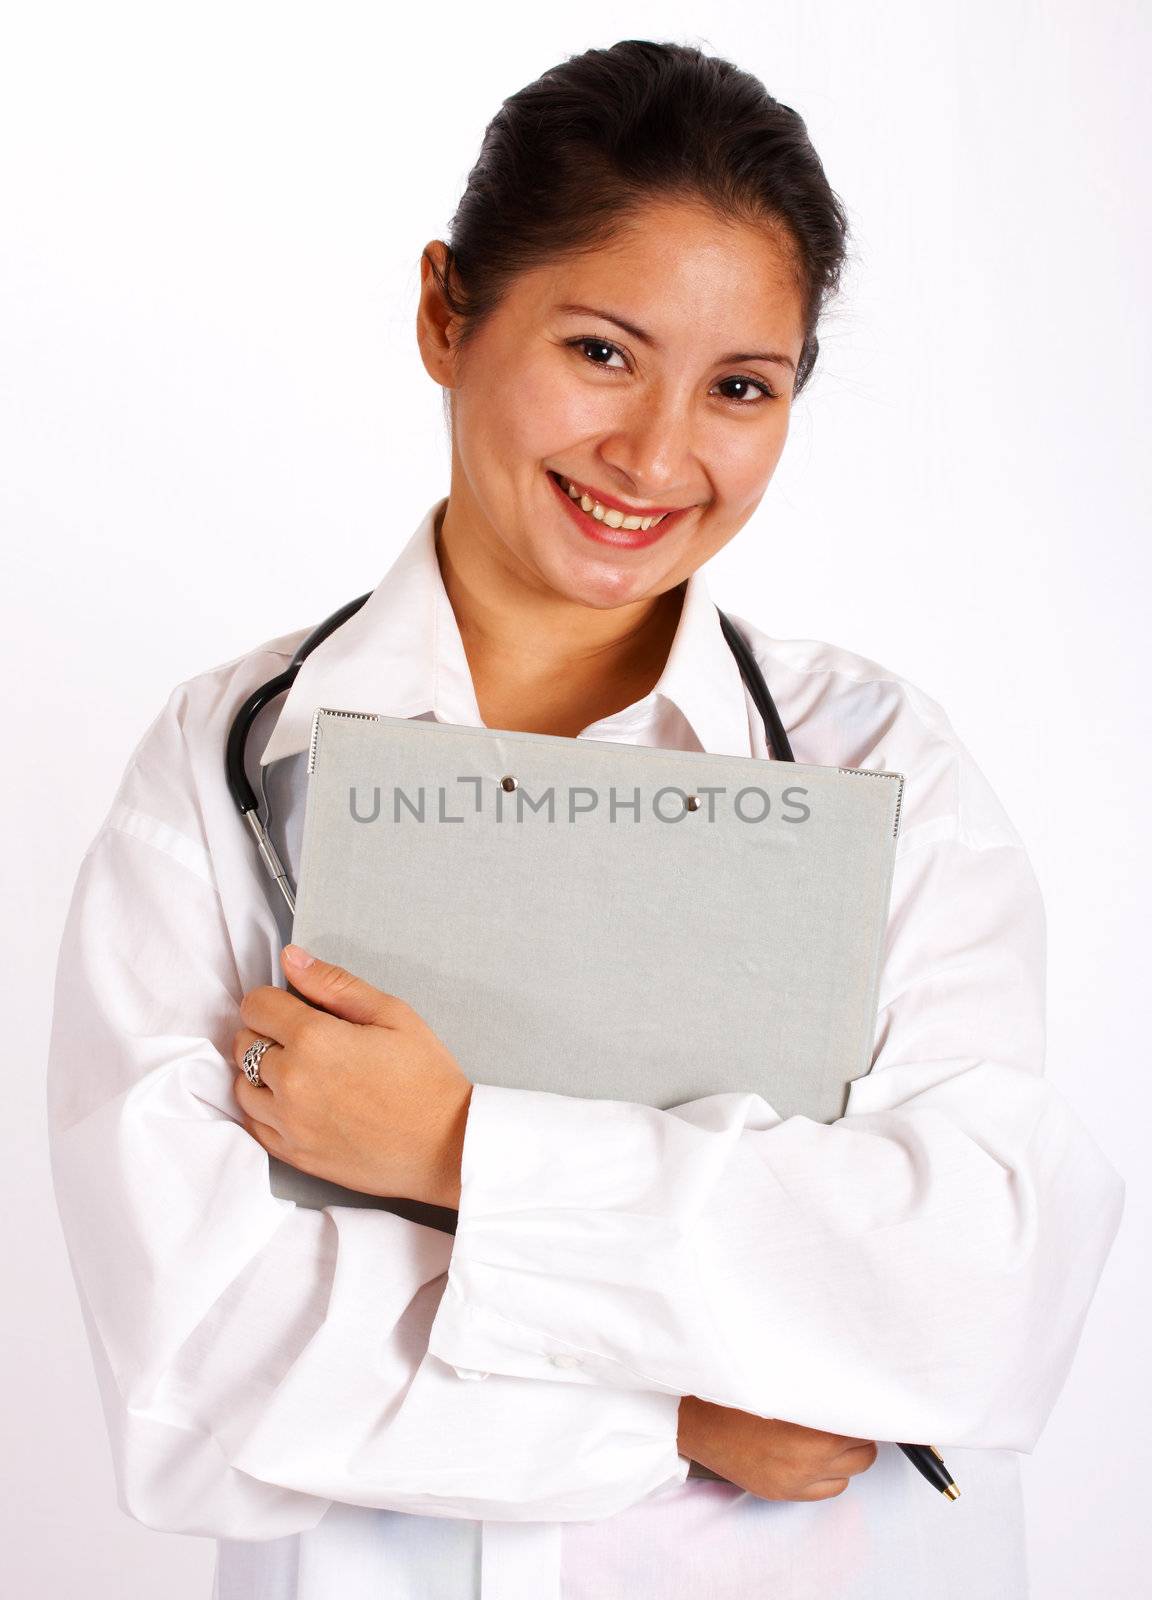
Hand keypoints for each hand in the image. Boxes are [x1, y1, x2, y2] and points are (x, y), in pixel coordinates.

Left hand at [231, 945, 473, 1208]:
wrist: (446, 1146)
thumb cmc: (426, 1077)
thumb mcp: (392, 1014)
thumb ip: (335, 984)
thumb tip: (291, 958)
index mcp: (314, 1039)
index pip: (256, 1005)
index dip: (271, 999)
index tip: (290, 1005)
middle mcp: (292, 1081)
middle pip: (243, 1043)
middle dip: (265, 1033)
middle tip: (302, 1038)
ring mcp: (289, 1122)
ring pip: (242, 1086)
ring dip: (261, 1073)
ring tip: (300, 1071)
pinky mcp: (294, 1153)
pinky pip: (252, 1125)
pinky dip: (264, 1108)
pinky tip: (294, 1101)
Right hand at [677, 1396, 877, 1500]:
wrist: (694, 1419)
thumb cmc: (734, 1395)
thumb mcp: (782, 1383)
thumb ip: (819, 1392)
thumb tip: (850, 1389)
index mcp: (812, 1436)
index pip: (862, 1429)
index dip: (863, 1413)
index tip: (863, 1403)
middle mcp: (806, 1465)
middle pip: (863, 1456)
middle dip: (858, 1435)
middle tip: (845, 1416)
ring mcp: (793, 1483)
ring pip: (847, 1477)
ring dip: (845, 1458)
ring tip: (828, 1435)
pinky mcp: (780, 1494)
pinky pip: (824, 1491)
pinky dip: (826, 1475)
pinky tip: (812, 1455)